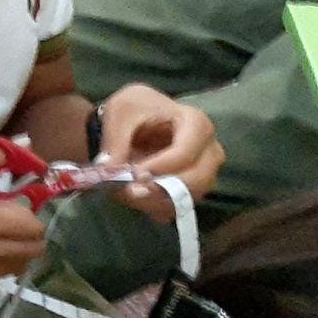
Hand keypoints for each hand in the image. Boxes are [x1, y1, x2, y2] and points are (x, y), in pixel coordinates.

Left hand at [96, 84, 224, 219]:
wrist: (137, 119)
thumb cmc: (134, 109)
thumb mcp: (120, 113)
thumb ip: (115, 142)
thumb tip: (108, 172)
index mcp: (196, 123)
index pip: (186, 153)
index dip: (161, 167)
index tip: (135, 173)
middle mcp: (209, 151)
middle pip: (195, 181)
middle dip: (160, 190)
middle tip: (129, 191)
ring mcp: (204, 173)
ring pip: (187, 198)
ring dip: (154, 201)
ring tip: (124, 193)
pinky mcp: (192, 190)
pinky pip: (178, 207)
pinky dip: (154, 207)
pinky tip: (133, 198)